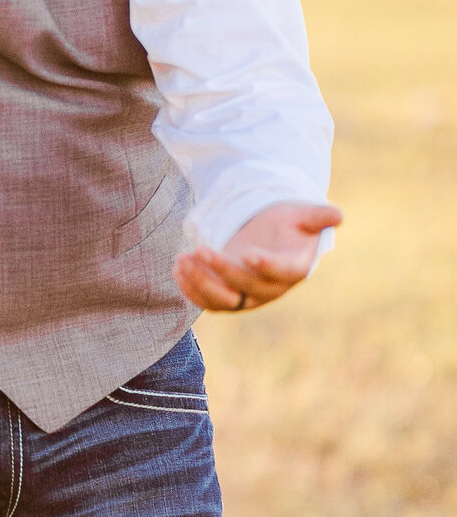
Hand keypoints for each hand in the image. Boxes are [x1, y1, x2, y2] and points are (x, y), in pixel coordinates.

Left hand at [173, 199, 342, 312]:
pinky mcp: (228, 298)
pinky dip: (190, 289)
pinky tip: (177, 267)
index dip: (266, 265)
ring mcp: (248, 297)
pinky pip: (207, 302)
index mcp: (293, 269)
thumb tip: (339, 215)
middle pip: (244, 285)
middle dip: (220, 269)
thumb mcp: (302, 216)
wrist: (270, 240)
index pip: (281, 272)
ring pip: (222, 300)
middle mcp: (270, 289)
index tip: (248, 253)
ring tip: (181, 259)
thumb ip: (317, 217)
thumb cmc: (289, 225)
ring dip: (199, 283)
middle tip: (199, 249)